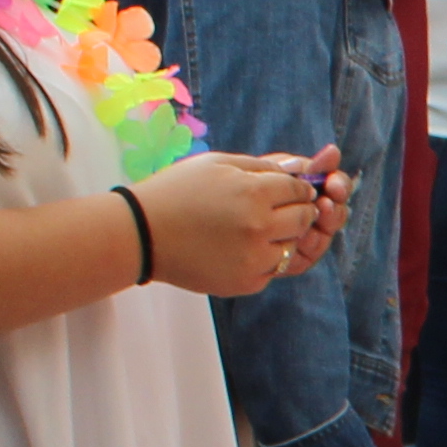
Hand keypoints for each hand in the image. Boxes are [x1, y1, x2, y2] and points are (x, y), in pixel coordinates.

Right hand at [129, 151, 337, 297]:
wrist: (142, 233)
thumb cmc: (176, 191)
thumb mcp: (217, 164)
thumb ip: (261, 167)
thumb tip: (297, 172)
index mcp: (254, 193)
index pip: (299, 190)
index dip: (299, 188)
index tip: (292, 190)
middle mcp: (260, 228)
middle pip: (304, 218)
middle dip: (299, 210)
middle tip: (282, 208)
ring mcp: (255, 259)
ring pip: (293, 247)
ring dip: (283, 237)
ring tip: (256, 229)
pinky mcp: (246, 282)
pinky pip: (273, 269)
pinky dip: (265, 259)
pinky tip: (240, 248)